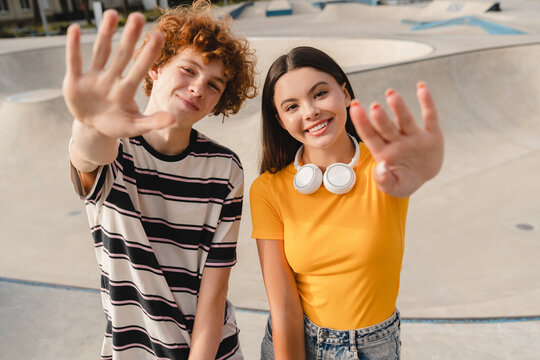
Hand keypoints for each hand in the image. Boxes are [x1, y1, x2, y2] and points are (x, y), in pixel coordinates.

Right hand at [62, 10, 173, 138]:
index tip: (159, 35)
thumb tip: (174, 119)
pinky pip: (74, 61)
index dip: (148, 54)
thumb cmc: (116, 124)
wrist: (92, 127)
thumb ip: (153, 123)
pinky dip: (73, 47)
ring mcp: (93, 78)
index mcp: (126, 90)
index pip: (139, 69)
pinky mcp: (75, 81)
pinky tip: (74, 29)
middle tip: (139, 16)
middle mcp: (111, 79)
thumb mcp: (134, 127)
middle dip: (130, 37)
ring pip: (101, 52)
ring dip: (105, 33)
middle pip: (122, 55)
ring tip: (112, 14)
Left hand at [349, 83, 443, 197]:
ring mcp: (413, 136)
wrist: (423, 178)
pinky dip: (427, 102)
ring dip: (399, 107)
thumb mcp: (393, 188)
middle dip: (380, 118)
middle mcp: (396, 141)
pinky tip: (422, 88)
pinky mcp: (431, 135)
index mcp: (384, 152)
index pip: (370, 136)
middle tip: (375, 106)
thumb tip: (381, 166)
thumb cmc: (402, 181)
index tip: (354, 107)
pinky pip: (430, 117)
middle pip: (386, 127)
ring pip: (404, 120)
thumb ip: (383, 180)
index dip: (362, 122)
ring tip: (392, 94)